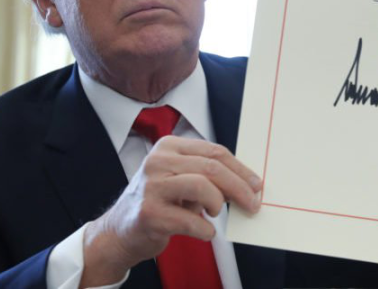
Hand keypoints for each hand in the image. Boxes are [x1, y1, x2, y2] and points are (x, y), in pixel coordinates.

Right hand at [80, 137, 261, 286]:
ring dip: (218, 204)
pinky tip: (204, 231)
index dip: (240, 169)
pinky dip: (205, 229)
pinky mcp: (149, 213)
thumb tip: (246, 184)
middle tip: (252, 204)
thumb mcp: (179, 178)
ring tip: (215, 213)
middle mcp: (157, 162)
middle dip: (239, 187)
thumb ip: (207, 175)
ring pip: (203, 187)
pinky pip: (191, 220)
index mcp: (168, 147)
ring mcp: (151, 187)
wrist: (121, 230)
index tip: (256, 184)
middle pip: (212, 168)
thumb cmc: (158, 202)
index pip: (214, 152)